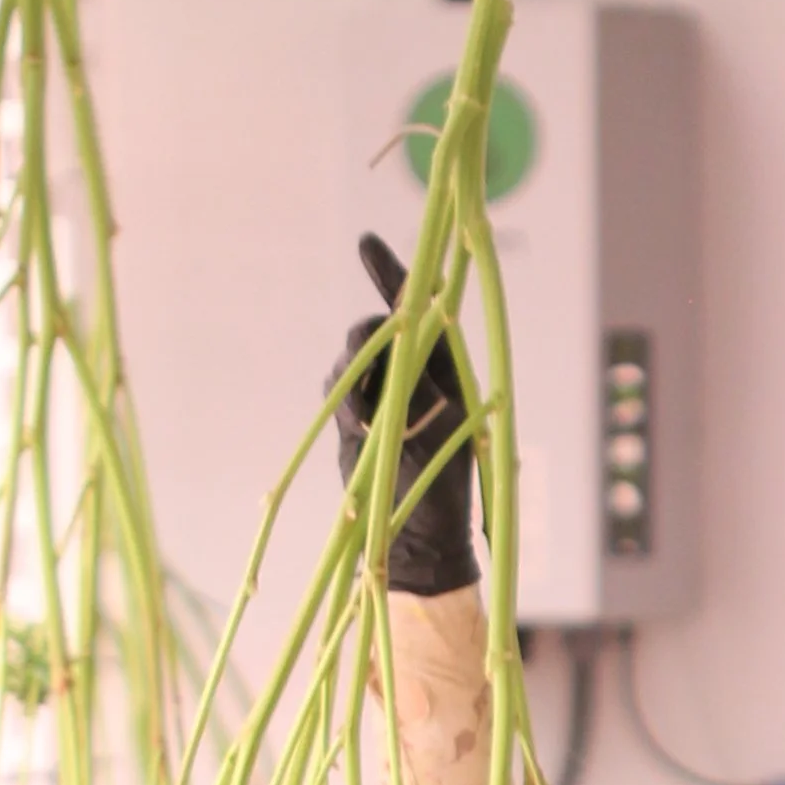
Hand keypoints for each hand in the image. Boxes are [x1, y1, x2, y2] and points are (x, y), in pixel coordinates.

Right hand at [331, 231, 479, 598]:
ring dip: (353, 372)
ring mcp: (379, 397)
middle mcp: (409, 375)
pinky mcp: (353, 421)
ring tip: (363, 410)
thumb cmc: (446, 488)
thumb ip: (418, 382)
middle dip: (367, 336)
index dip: (391, 274)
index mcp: (441, 367)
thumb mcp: (443, 427)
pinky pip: (338, 390)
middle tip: (366, 351)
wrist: (420, 541)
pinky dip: (344, 398)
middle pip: (376, 330)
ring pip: (352, 360)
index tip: (366, 243)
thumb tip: (395, 341)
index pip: (415, 308)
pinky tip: (353, 425)